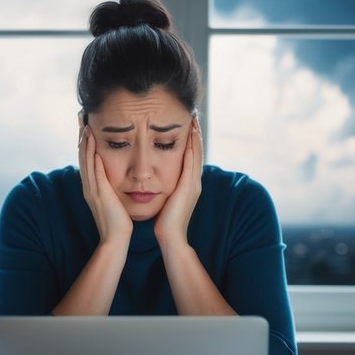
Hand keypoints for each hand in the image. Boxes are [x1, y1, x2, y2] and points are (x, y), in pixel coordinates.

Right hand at [79, 123, 131, 244]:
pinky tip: (93, 143)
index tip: (86, 127)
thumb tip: (115, 181)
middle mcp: (89, 186)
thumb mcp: (113, 202)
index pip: (87, 160)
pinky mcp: (99, 193)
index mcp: (92, 188)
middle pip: (82, 156)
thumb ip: (111, 190)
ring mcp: (92, 189)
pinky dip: (92, 156)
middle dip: (81, 137)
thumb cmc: (118, 223)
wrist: (116, 240)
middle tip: (81, 119)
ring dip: (85, 142)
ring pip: (86, 160)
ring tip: (85, 125)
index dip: (85, 143)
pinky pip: (94, 170)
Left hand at [154, 118, 202, 247]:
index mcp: (189, 185)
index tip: (188, 127)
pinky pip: (192, 163)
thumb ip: (166, 190)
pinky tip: (190, 136)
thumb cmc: (164, 222)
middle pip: (197, 153)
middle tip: (194, 118)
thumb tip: (157, 183)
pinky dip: (192, 148)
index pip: (191, 158)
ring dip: (196, 138)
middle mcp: (194, 182)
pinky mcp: (189, 186)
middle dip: (196, 136)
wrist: (170, 237)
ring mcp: (194, 184)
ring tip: (194, 121)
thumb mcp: (167, 201)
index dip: (191, 143)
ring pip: (197, 155)